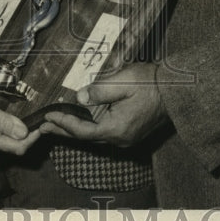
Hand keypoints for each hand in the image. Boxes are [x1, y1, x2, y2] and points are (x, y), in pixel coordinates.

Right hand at [0, 83, 40, 156]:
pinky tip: (19, 121)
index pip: (18, 147)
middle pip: (16, 147)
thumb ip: (3, 121)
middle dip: (30, 135)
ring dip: (23, 133)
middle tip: (41, 119)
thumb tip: (24, 132)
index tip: (43, 123)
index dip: (33, 137)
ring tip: (33, 119)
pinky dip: (14, 131)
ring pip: (11, 143)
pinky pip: (5, 139)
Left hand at [39, 62, 166, 146]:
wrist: (176, 90)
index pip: (82, 130)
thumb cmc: (150, 83)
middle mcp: (120, 139)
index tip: (48, 114)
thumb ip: (98, 91)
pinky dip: (88, 127)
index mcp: (116, 129)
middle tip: (43, 125)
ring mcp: (126, 137)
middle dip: (63, 130)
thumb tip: (80, 97)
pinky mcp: (130, 132)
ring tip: (56, 123)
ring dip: (75, 129)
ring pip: (94, 136)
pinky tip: (81, 120)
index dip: (63, 122)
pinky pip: (103, 132)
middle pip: (85, 137)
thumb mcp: (122, 81)